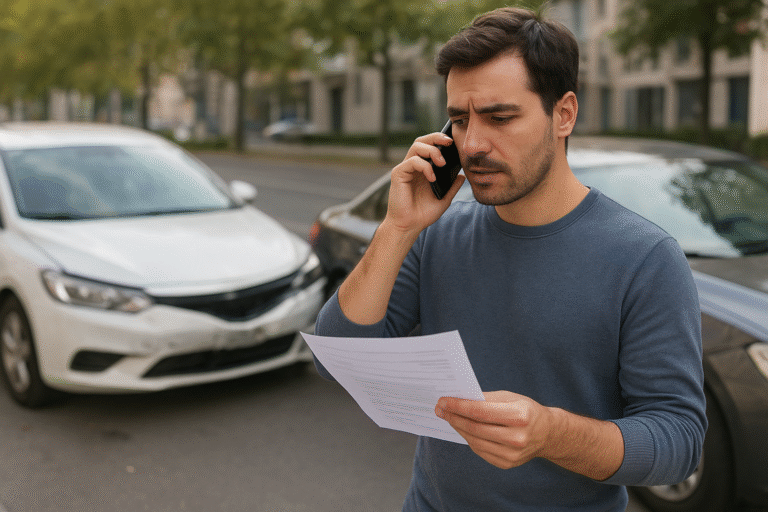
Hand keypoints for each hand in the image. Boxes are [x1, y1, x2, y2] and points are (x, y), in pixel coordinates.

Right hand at [384, 132, 464, 234]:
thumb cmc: (422, 214)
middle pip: (422, 141)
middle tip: (449, 142)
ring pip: (416, 146)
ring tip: (442, 163)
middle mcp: (413, 166)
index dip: (440, 140)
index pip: (430, 147)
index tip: (453, 142)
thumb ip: (452, 187)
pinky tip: (432, 177)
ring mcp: (405, 169)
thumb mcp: (444, 199)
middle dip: (436, 137)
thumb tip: (462, 176)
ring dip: (432, 150)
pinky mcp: (398, 174)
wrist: (409, 226)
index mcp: (422, 170)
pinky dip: (424, 166)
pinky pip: (412, 161)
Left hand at [435, 391, 554, 469]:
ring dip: (458, 428)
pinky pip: (480, 451)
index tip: (443, 401)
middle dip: (454, 417)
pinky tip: (462, 429)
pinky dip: (468, 439)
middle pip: (475, 428)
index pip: (480, 412)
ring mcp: (512, 454)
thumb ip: (485, 398)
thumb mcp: (510, 397)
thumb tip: (459, 398)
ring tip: (448, 417)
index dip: (458, 406)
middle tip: (440, 409)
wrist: (547, 434)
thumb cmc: (526, 410)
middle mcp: (517, 438)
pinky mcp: (507, 463)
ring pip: (475, 441)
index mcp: (519, 417)